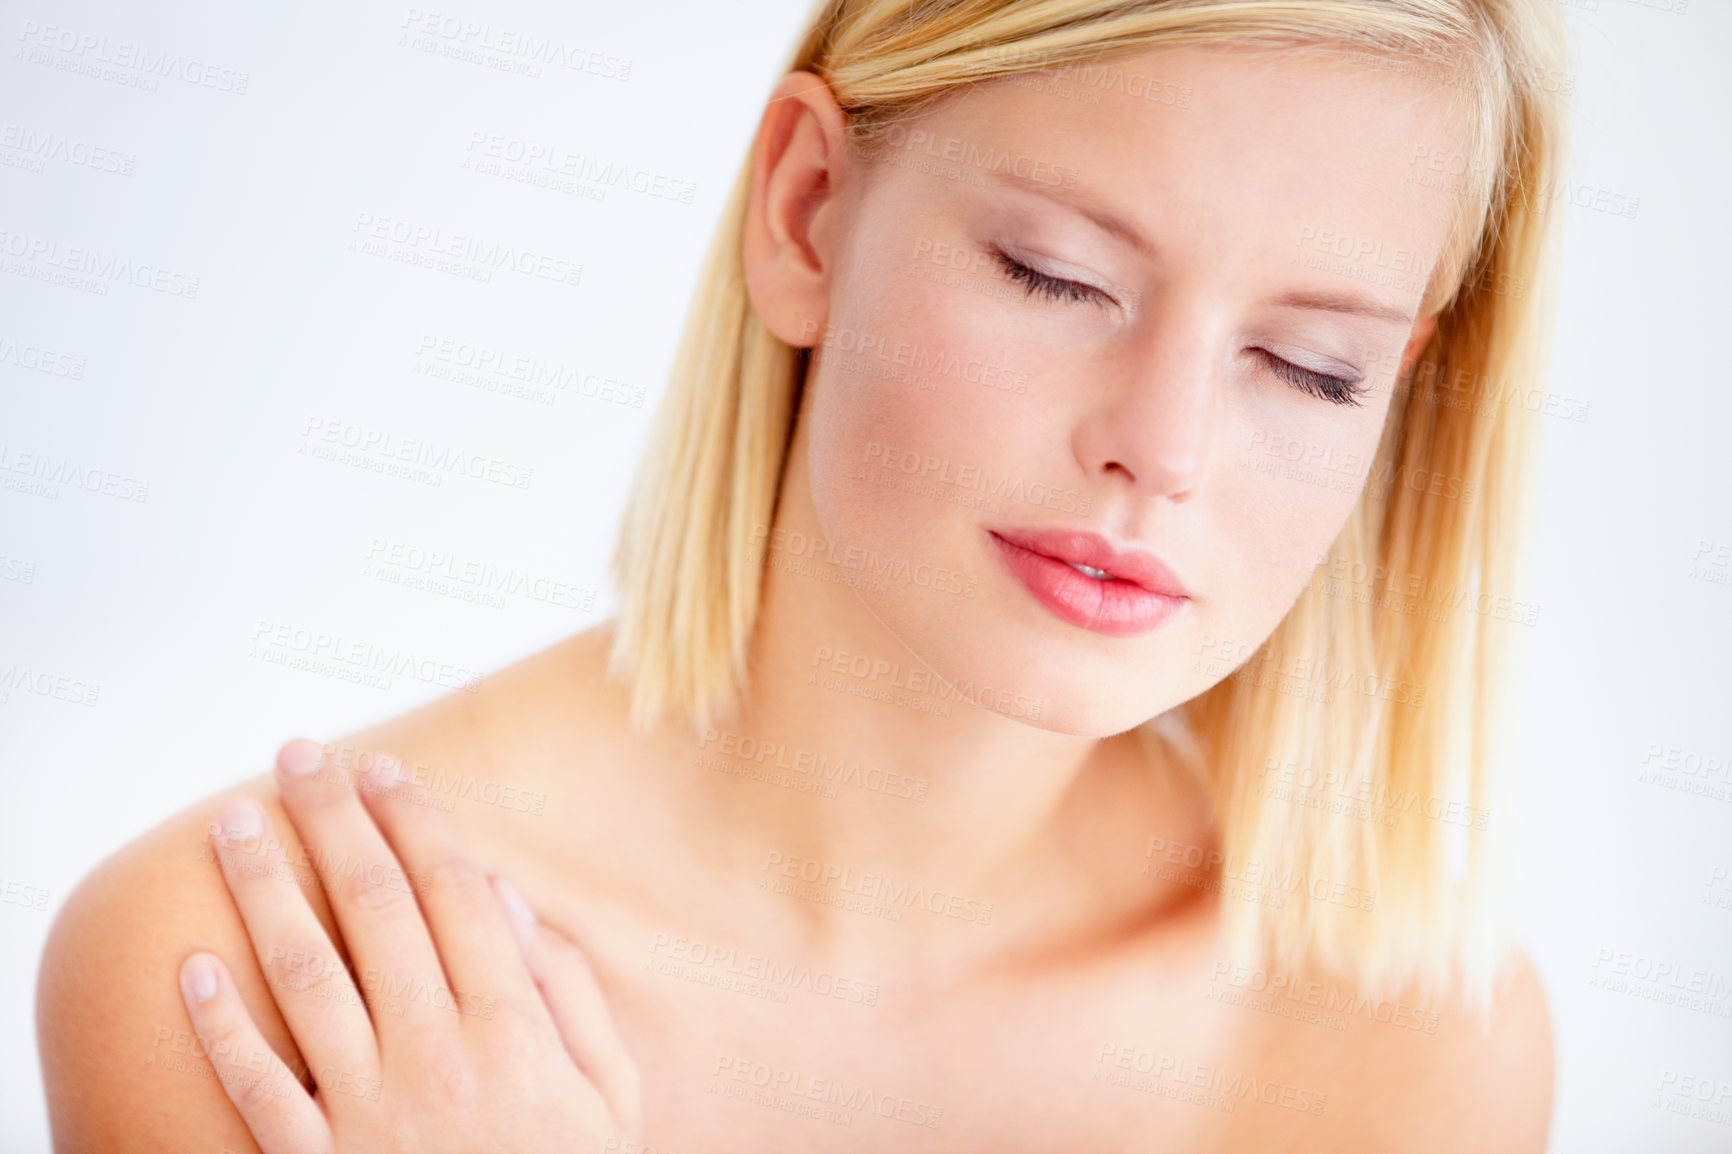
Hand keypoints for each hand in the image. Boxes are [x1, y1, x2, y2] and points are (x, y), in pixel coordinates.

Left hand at [178, 738, 640, 1152]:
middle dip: (333, 822)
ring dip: (265, 889)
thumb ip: (571, 994)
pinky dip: (219, 1027)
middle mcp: (433, 1052)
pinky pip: (258, 1086)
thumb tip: (511, 901)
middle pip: (372, 910)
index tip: (385, 769)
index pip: (452, 895)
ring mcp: (368, 1109)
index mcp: (511, 1028)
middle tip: (300, 758)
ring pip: (304, 975)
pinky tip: (191, 967)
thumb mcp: (613, 1094)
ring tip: (236, 823)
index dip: (414, 822)